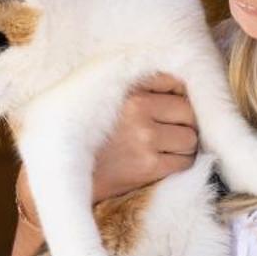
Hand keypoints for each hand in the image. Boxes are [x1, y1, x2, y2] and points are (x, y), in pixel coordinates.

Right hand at [91, 73, 197, 200]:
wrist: (66, 172)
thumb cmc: (88, 134)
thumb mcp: (105, 98)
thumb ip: (137, 86)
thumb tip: (181, 86)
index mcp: (128, 89)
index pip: (175, 83)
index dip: (179, 96)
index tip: (172, 107)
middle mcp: (138, 109)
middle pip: (188, 112)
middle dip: (184, 123)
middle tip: (171, 131)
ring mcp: (145, 138)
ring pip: (190, 138)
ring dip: (183, 145)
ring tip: (166, 148)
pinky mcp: (148, 166)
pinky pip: (184, 162)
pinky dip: (180, 163)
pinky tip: (163, 163)